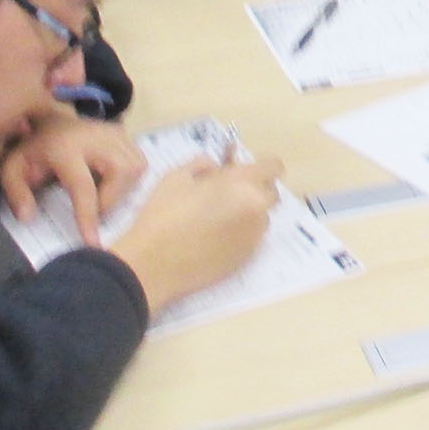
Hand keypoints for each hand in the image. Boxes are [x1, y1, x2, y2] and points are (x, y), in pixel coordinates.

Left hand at [0, 113, 147, 245]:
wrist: (48, 119)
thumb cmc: (33, 150)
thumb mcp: (13, 168)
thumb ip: (16, 193)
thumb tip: (28, 217)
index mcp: (65, 148)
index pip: (83, 186)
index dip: (88, 216)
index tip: (92, 242)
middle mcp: (95, 137)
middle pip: (121, 172)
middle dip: (111, 200)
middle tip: (94, 210)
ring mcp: (113, 132)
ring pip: (135, 167)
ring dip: (122, 190)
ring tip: (102, 195)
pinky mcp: (124, 133)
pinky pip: (139, 162)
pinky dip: (129, 179)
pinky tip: (111, 181)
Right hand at [108, 156, 284, 312]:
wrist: (154, 264)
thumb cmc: (163, 215)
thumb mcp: (177, 177)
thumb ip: (202, 164)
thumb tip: (217, 166)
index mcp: (242, 183)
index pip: (274, 167)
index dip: (261, 167)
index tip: (244, 171)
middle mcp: (256, 209)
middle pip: (271, 193)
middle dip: (255, 190)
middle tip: (227, 194)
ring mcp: (254, 236)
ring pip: (262, 217)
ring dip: (248, 213)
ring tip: (217, 219)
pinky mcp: (246, 258)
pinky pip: (252, 238)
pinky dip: (241, 234)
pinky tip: (214, 239)